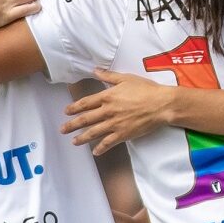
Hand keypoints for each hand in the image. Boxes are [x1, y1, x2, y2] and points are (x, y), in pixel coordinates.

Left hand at [65, 70, 179, 152]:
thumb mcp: (126, 78)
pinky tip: (95, 152)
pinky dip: (101, 148)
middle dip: (72, 125)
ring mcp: (114, 124)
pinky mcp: (123, 134)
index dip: (74, 107)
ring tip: (74, 142)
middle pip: (85, 119)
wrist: (161, 104)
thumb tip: (95, 70)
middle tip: (63, 129)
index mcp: (107, 96)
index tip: (66, 111)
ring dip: (82, 138)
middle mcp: (108, 111)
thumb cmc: (146, 89)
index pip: (86, 103)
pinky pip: (108, 143)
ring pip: (94, 132)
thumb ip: (108, 76)